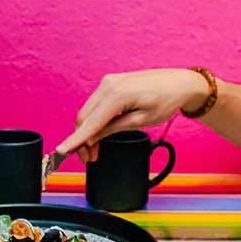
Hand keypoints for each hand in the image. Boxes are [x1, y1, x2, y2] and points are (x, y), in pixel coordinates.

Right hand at [55, 69, 208, 162]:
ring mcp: (108, 82)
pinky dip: (94, 121)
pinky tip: (99, 135)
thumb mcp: (141, 121)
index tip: (61, 151)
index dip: (75, 139)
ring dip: (87, 132)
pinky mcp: (111, 84)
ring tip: (95, 151)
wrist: (179, 83)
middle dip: (82, 140)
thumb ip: (114, 129)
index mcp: (117, 94)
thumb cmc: (166, 100)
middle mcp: (108, 85)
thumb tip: (92, 138)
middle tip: (89, 159)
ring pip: (88, 112)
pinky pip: (96, 105)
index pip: (90, 122)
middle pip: (84, 117)